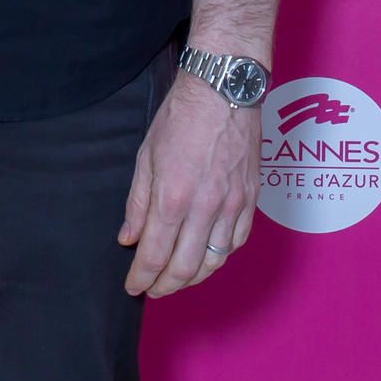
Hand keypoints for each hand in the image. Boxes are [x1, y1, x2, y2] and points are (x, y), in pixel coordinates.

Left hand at [117, 69, 260, 295]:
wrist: (223, 90)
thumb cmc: (180, 118)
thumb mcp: (146, 157)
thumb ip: (138, 203)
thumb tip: (129, 238)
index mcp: (173, 197)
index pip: (154, 255)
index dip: (141, 277)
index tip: (133, 287)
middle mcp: (205, 207)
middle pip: (185, 267)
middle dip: (164, 285)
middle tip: (152, 289)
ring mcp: (232, 205)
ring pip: (214, 261)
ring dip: (193, 277)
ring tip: (177, 279)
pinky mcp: (251, 199)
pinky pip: (236, 242)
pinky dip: (220, 257)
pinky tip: (208, 257)